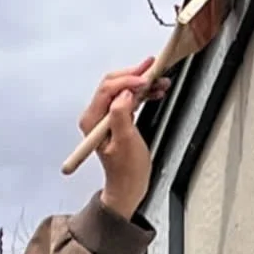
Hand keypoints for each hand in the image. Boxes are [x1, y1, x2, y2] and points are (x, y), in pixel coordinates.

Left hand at [78, 57, 169, 218]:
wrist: (129, 185)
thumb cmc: (126, 170)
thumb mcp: (125, 142)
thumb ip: (121, 115)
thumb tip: (124, 94)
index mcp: (93, 121)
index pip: (108, 89)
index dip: (127, 80)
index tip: (145, 79)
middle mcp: (96, 116)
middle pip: (114, 84)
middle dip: (135, 76)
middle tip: (154, 69)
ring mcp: (106, 116)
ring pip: (123, 89)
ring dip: (142, 83)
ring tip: (160, 80)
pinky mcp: (117, 118)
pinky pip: (129, 98)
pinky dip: (143, 93)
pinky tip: (156, 91)